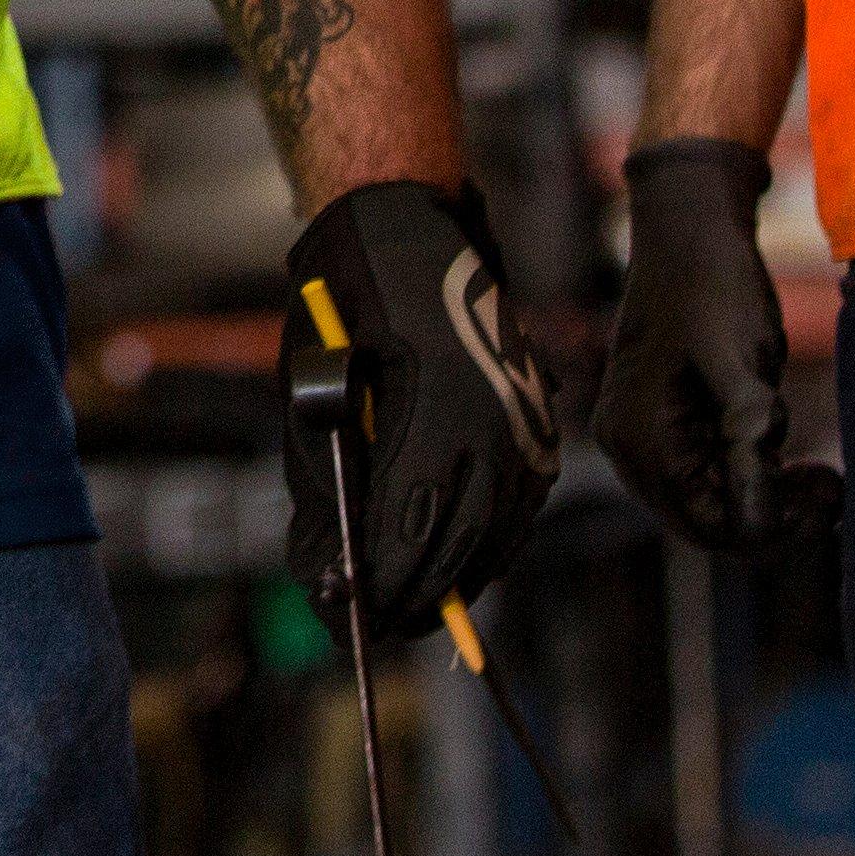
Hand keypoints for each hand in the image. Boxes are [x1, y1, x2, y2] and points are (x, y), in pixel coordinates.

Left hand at [283, 182, 561, 621]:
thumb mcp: (315, 404)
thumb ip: (326, 494)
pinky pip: (519, 505)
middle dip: (419, 593)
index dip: (386, 587)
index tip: (358, 618)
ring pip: (499, 532)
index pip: (414, 532)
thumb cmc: (344, 314)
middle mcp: (495, 420)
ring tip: (415, 601)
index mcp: (437, 411)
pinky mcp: (539, 422)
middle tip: (382, 623)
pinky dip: (489, 540)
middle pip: (463, 544)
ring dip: (457, 574)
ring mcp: (526, 422)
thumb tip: (327, 575)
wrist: (404, 232)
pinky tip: (457, 557)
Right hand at [598, 137, 834, 554]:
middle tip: (834, 486)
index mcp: (643, 440)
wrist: (689, 224)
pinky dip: (747, 469)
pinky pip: (703, 469)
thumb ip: (746, 443)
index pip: (713, 527)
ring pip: (708, 499)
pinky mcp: (656, 418)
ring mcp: (638, 434)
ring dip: (765, 494)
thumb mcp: (742, 365)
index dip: (778, 526)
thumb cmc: (714, 285)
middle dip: (775, 513)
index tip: (831, 491)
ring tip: (818, 471)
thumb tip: (758, 526)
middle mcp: (629, 448)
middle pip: (708, 521)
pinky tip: (784, 447)